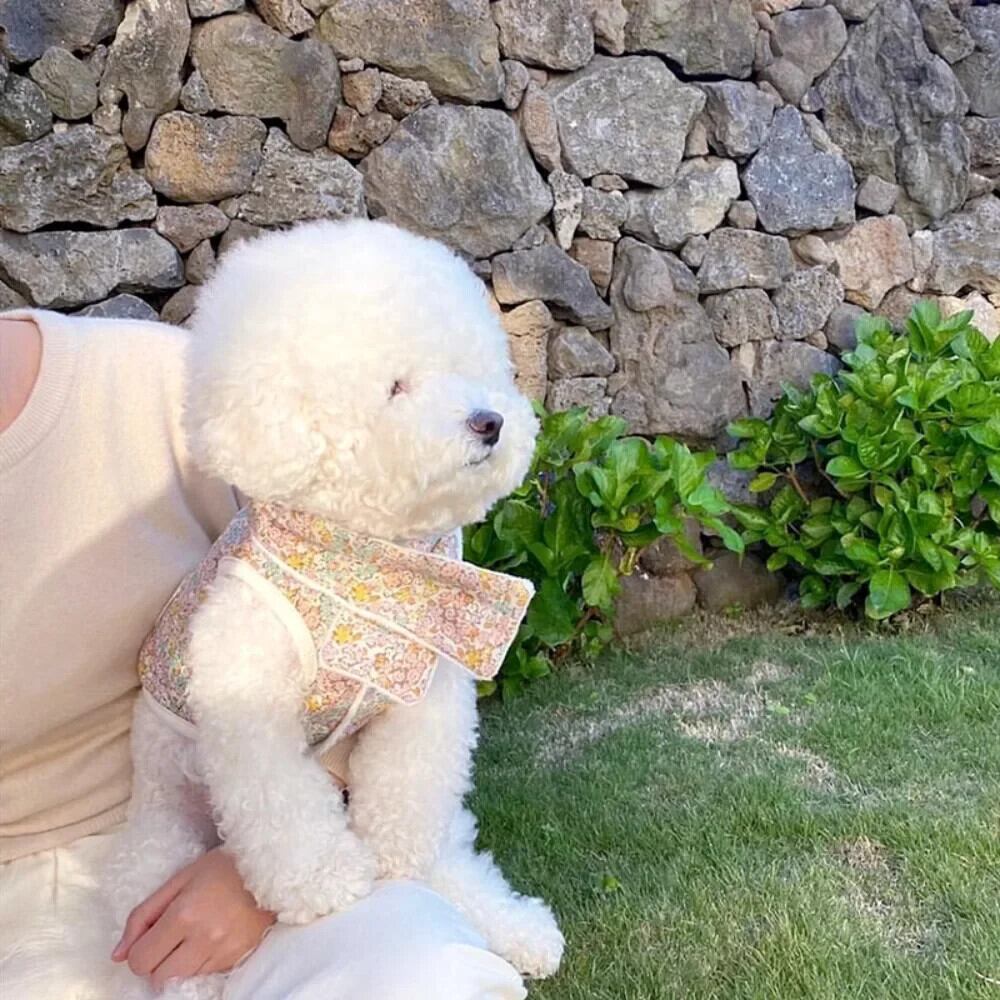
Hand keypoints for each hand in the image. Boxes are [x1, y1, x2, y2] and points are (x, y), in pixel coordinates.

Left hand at [112, 847, 274, 988]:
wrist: (275, 867)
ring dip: (180, 963)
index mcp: (184, 914)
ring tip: (193, 935)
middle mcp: (203, 938)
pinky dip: (201, 962)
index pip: (141, 960)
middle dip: (157, 961)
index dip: (139, 952)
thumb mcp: (181, 878)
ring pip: (182, 979)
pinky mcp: (239, 958)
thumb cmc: (225, 866)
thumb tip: (117, 955)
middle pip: (158, 977)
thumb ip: (144, 915)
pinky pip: (206, 974)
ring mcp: (223, 952)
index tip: (150, 937)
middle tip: (170, 937)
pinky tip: (211, 938)